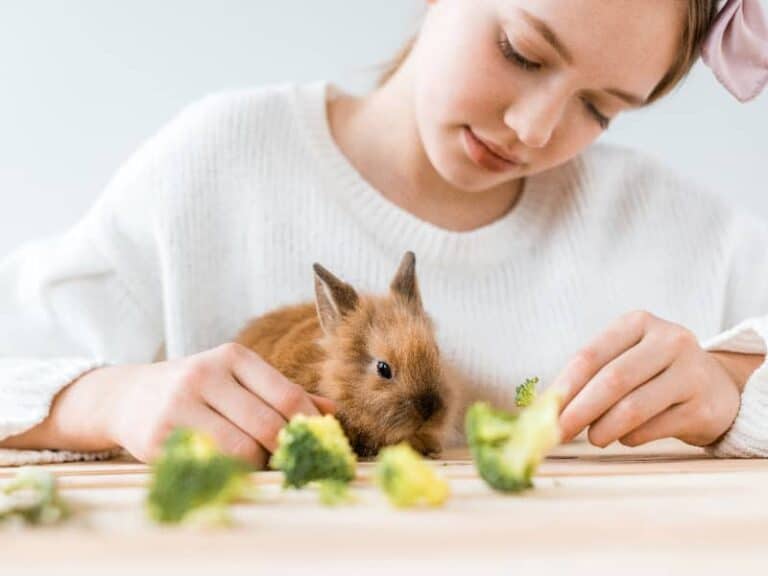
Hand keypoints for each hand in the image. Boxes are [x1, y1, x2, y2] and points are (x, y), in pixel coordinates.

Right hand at [108, 343, 336, 466]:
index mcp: (232, 356)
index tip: (316, 440)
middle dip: (284, 449)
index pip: (286, 395)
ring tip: (258, 462)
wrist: (128, 397)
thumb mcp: (238, 380)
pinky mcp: (158, 437)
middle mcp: (204, 375)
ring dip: (258, 465)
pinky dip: (229, 473)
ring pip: (241, 450)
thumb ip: (283, 393)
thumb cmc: (199, 390)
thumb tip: (331, 412)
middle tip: (289, 459)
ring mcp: (179, 406)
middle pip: (267, 425)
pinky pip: (211, 466)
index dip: (308, 424)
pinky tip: (229, 468)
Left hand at [553, 310, 748, 448]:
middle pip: (612, 380)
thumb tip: (546, 409)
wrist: (716, 388)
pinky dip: (631, 437)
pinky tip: (626, 437)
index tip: (545, 413)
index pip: (590, 355)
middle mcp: (669, 340)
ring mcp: (691, 372)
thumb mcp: (624, 359)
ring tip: (593, 438)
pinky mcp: (704, 406)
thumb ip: (589, 377)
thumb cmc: (653, 373)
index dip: (564, 387)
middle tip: (560, 433)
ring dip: (604, 428)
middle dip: (580, 411)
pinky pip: (655, 428)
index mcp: (638, 323)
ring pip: (634, 407)